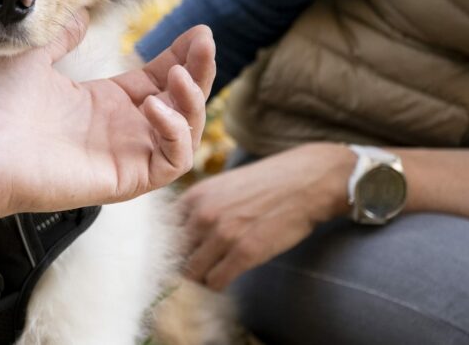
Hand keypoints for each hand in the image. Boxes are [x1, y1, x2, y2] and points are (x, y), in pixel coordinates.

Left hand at [0, 13, 215, 227]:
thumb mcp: (35, 57)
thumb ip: (63, 37)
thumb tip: (81, 14)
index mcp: (102, 104)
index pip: (157, 80)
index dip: (181, 56)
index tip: (198, 31)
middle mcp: (118, 130)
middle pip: (179, 103)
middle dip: (199, 71)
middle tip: (204, 41)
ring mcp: (123, 156)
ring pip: (184, 133)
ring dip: (193, 101)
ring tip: (181, 75)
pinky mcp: (123, 179)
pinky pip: (171, 161)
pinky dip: (175, 133)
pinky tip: (156, 107)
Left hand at [180, 142, 354, 289]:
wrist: (305, 182)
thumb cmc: (264, 185)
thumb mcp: (221, 187)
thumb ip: (199, 207)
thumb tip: (180, 235)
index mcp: (194, 197)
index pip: (163, 232)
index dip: (169, 246)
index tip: (180, 254)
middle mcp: (202, 214)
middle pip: (175, 255)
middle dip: (185, 264)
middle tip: (198, 268)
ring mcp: (222, 234)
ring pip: (192, 272)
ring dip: (201, 277)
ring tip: (214, 272)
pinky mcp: (245, 252)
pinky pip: (215, 282)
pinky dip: (218, 285)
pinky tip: (228, 277)